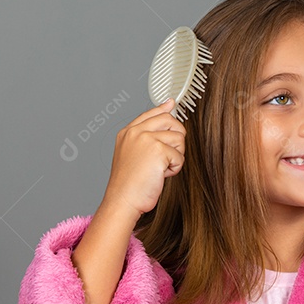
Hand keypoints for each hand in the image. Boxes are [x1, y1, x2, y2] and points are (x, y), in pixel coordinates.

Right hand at [102, 99, 187, 218]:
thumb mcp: (132, 154)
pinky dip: (175, 169)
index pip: (151, 113)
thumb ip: (145, 137)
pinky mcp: (157, 151)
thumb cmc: (129, 184)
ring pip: (179, 138)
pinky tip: (161, 175)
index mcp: (127, 132)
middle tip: (169, 155)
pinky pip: (180, 156)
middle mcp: (136, 132)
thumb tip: (161, 126)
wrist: (123, 200)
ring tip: (161, 169)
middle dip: (177, 137)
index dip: (164, 109)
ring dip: (176, 156)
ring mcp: (146, 139)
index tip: (172, 103)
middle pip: (170, 120)